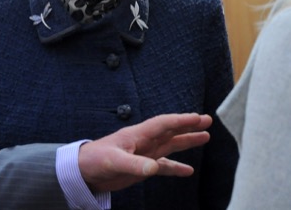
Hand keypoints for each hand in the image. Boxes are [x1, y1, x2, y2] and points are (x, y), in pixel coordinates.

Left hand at [78, 113, 211, 192]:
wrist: (83, 172)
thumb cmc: (95, 160)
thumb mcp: (114, 161)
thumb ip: (134, 164)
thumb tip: (154, 168)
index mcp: (137, 135)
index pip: (163, 124)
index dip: (180, 120)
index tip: (198, 117)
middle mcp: (144, 141)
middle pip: (170, 130)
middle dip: (188, 125)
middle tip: (207, 120)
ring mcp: (144, 153)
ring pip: (170, 145)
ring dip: (186, 141)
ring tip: (205, 137)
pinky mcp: (142, 167)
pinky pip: (164, 166)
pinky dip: (176, 167)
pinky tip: (188, 171)